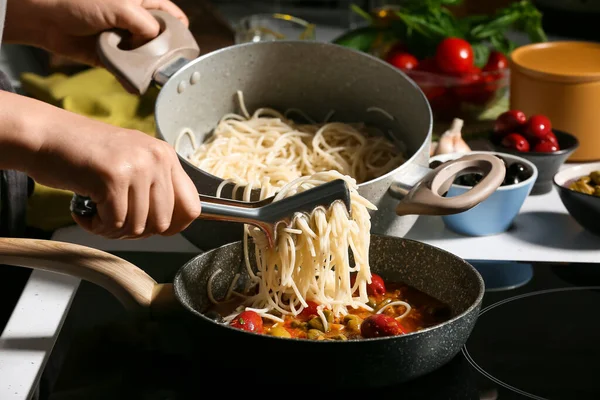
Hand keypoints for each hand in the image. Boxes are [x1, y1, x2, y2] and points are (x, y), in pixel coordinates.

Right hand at [0, 91, 200, 238]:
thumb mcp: (132, 162)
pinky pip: (114, 224)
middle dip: (136, 231)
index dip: (175, 226)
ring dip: (112, 229)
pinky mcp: (112, 178)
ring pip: (138, 227)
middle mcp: (156, 158)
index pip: (192, 206)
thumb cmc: (83, 153)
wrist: (43, 135)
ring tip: (96, 211)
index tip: (153, 229)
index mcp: (165, 155)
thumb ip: (155, 188)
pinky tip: (84, 210)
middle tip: (112, 219)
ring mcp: (136, 167)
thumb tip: (174, 224)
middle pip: (163, 223)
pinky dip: (96, 226)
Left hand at [4, 0, 188, 66]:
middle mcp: (137, 22)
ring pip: (147, 58)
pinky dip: (132, 79)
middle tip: (165, 66)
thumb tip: (158, 45)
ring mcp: (126, 40)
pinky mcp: (113, 57)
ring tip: (149, 75)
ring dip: (148, 68)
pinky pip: (129, 71)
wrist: (44, 17)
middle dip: (165, 54)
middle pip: (163, 41)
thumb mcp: (120, 7)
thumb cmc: (80, 2)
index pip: (174, 18)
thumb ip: (145, 24)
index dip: (180, 32)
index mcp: (144, 3)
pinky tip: (136, 85)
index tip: (182, 49)